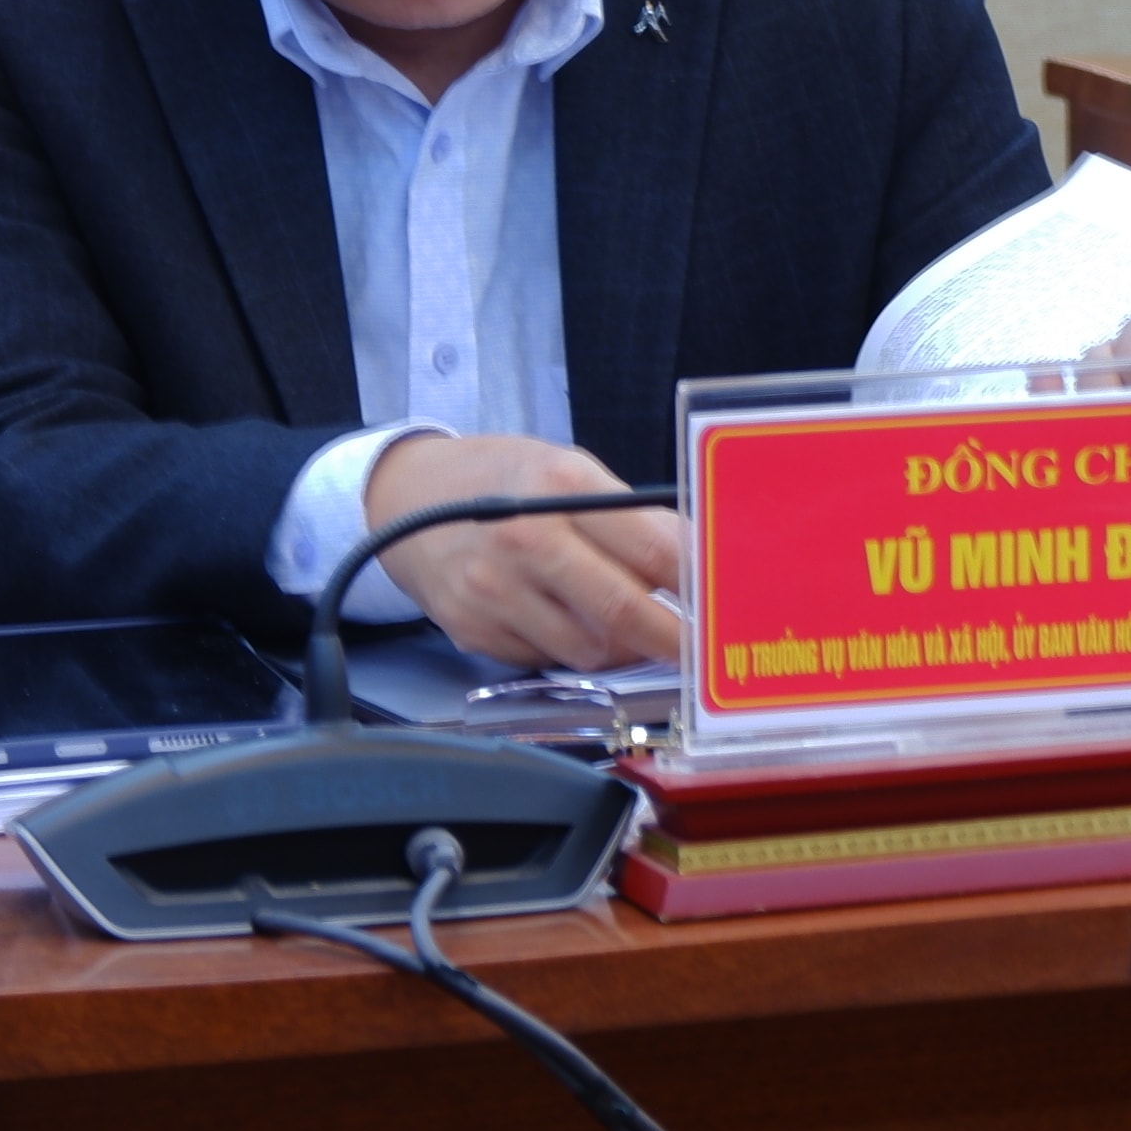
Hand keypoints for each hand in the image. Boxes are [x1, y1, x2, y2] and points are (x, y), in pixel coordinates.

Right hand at [364, 431, 682, 671]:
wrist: (404, 496)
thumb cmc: (504, 478)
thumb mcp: (571, 470)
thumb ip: (633, 516)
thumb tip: (697, 559)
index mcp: (559, 487)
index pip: (652, 549)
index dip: (697, 585)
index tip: (725, 606)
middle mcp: (523, 539)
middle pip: (621, 610)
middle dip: (674, 639)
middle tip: (701, 650)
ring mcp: (492, 590)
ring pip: (588, 649)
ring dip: (624, 648)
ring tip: (634, 628)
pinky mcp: (470, 629)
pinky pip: (545, 660)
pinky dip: (572, 651)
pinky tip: (571, 624)